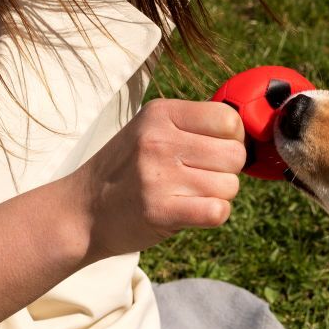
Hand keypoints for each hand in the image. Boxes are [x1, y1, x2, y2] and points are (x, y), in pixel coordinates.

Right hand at [68, 98, 244, 260]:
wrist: (82, 211)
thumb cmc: (126, 170)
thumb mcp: (150, 130)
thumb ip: (192, 125)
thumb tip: (245, 132)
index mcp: (160, 114)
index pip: (229, 120)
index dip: (232, 139)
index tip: (214, 151)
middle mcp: (158, 140)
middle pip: (235, 154)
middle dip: (227, 171)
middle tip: (200, 178)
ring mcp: (157, 176)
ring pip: (230, 186)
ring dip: (218, 195)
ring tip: (189, 195)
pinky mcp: (159, 211)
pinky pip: (217, 211)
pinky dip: (213, 215)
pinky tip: (193, 212)